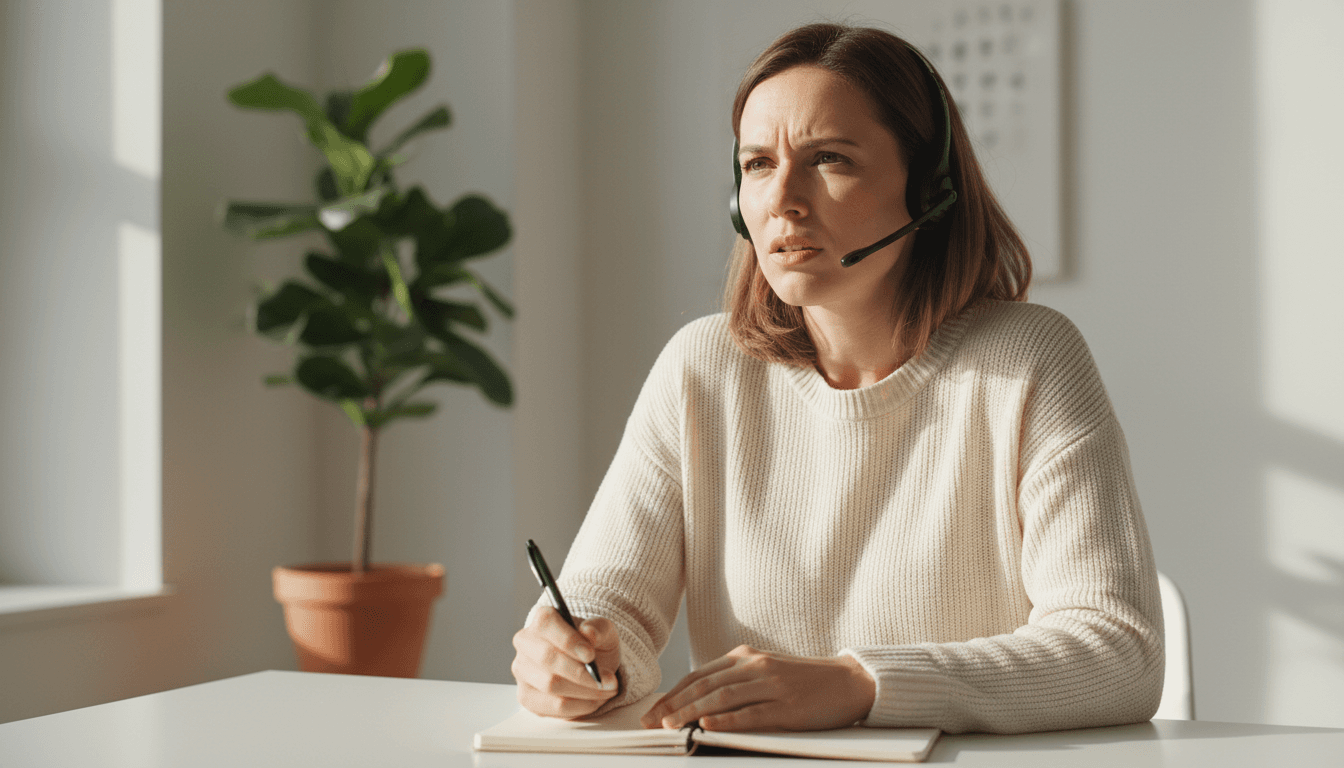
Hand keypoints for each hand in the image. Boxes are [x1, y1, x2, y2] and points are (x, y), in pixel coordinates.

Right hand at [511, 607, 621, 718]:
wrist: (588, 666)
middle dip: (581, 673)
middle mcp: (526, 642)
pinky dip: (578, 706)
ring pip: (550, 685)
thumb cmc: (594, 645)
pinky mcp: (526, 696)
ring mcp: (522, 670)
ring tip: (605, 690)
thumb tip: (588, 633)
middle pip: (547, 658)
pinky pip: (552, 706)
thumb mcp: (605, 632)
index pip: (547, 624)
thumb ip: (599, 628)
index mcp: (543, 619)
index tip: (590, 656)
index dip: (569, 641)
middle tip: (608, 681)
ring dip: (584, 691)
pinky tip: (593, 701)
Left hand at [639, 645, 874, 731]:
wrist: (849, 681)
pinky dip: (727, 721)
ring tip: (670, 726)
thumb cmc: (803, 681)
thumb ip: (735, 681)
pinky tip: (708, 727)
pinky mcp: (787, 706)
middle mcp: (754, 666)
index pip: (698, 676)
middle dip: (673, 706)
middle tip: (650, 724)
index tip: (652, 711)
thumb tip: (698, 703)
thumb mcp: (765, 672)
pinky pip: (751, 713)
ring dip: (691, 713)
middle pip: (704, 686)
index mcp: (744, 657)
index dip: (672, 694)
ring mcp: (771, 685)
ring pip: (722, 698)